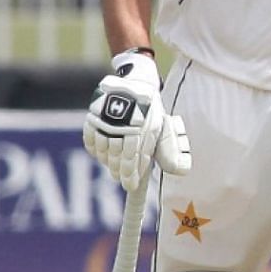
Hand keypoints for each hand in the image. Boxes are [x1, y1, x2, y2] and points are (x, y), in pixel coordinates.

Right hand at [82, 56, 190, 190]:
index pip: (135, 159)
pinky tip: (99, 155)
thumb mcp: (162, 128)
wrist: (134, 84)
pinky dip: (94, 149)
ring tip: (111, 169)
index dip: (132, 175)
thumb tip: (179, 172)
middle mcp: (124, 129)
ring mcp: (106, 123)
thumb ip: (168, 151)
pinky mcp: (94, 117)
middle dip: (120, 171)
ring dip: (108, 162)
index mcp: (143, 131)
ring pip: (105, 150)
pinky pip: (90, 138)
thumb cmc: (150, 110)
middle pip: (119, 157)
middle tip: (120, 180)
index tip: (130, 186)